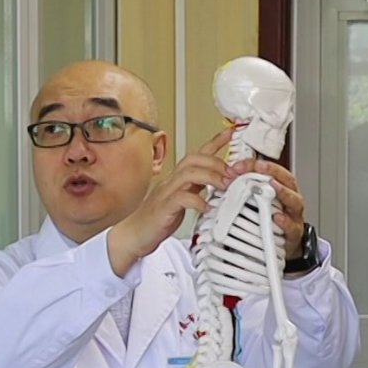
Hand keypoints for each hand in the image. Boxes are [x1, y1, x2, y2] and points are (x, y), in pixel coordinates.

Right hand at [109, 127, 235, 275]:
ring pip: (189, 173)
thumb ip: (199, 191)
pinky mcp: (163, 208)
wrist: (133, 235)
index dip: (215, 142)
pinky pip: (181, 198)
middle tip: (233, 173)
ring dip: (211, 177)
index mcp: (178, 178)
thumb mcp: (183, 201)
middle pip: (194, 159)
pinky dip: (197, 201)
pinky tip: (207, 207)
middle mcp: (172, 181)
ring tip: (224, 186)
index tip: (231, 133)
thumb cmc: (158, 220)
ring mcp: (166, 193)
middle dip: (217, 162)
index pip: (197, 154)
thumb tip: (220, 187)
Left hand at [226, 157, 307, 259]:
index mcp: (282, 189)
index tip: (241, 165)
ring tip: (273, 186)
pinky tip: (278, 217)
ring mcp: (294, 216)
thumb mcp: (260, 204)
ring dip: (284, 192)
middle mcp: (291, 199)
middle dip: (272, 171)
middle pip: (287, 180)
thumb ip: (248, 192)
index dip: (258, 165)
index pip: (272, 171)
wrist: (284, 246)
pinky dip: (285, 221)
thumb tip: (227, 182)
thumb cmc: (271, 221)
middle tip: (258, 167)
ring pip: (294, 200)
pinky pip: (292, 226)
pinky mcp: (294, 233)